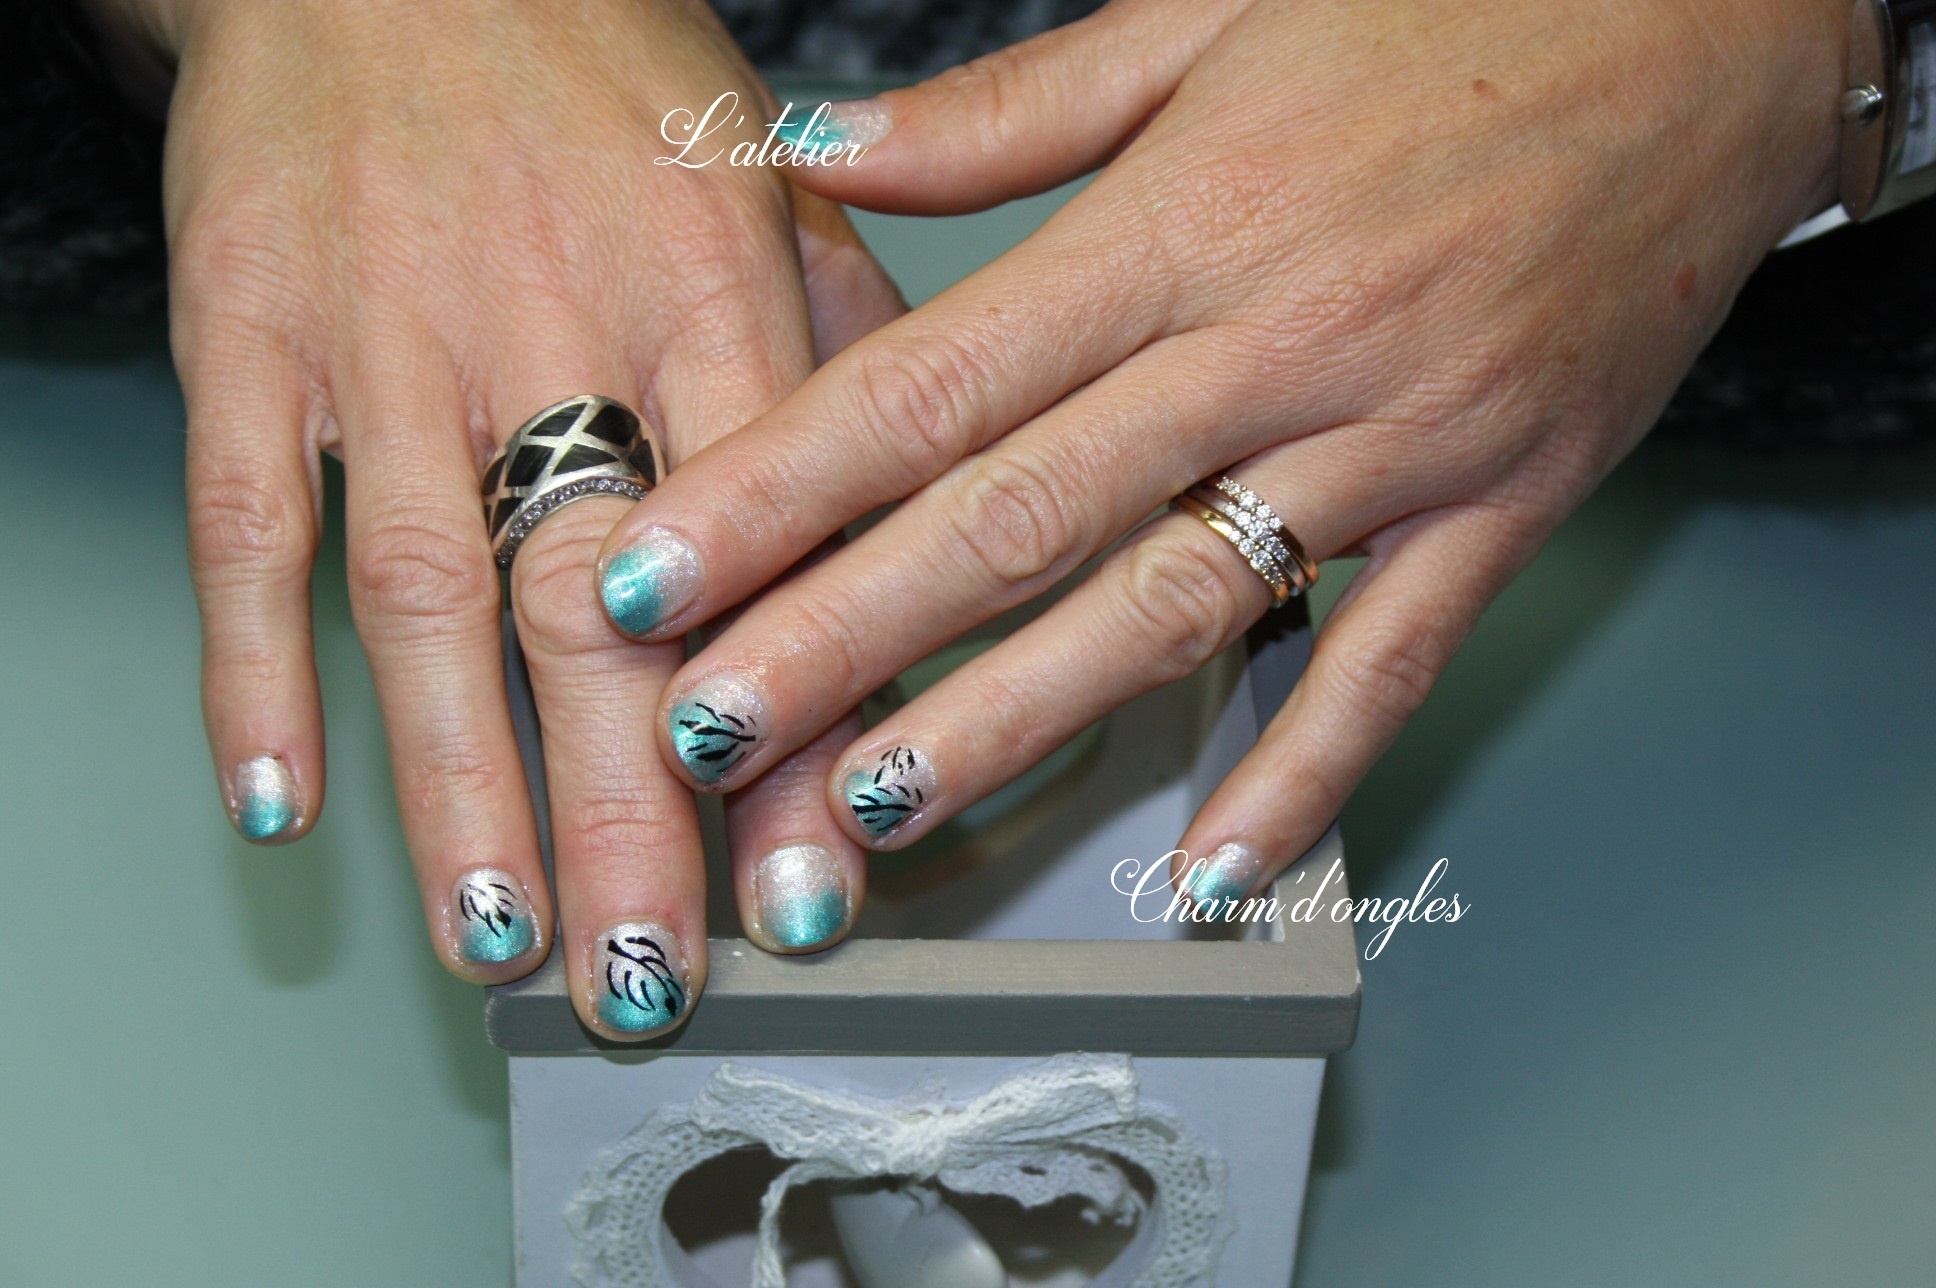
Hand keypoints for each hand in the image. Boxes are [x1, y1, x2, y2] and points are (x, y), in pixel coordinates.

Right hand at [120, 0, 900, 1035]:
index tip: (808, 873)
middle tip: (655, 967)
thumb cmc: (594, 69)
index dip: (788, 719)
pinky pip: (246, 517)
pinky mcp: (250, 330)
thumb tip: (914, 542)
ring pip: (428, 590)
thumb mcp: (761, 176)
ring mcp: (387, 329)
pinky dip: (256, 666)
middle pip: (597, 597)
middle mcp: (553, 314)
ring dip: (462, 783)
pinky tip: (281, 798)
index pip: (771, 537)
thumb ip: (839, 358)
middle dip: (628, 803)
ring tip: (503, 937)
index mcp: (709, 278)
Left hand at [593, 0, 1843, 903]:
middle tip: (708, 730)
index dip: (779, 492)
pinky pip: (1388, 667)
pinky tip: (1203, 868)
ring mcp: (1397, 440)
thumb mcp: (1209, 18)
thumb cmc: (1454, 9)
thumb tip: (817, 146)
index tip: (656, 571)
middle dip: (842, 639)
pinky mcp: (1502, 505)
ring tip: (878, 807)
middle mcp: (1278, 342)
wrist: (1715, 20)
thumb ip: (1004, 112)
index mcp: (1183, 218)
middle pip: (1018, 520)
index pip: (935, 383)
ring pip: (1174, 611)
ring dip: (1015, 724)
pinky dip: (1298, 779)